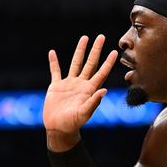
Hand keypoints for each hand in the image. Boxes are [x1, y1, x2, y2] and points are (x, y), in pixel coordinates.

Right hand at [44, 35, 117, 149]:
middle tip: (101, 37)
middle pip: (90, 63)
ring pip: (75, 63)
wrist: (58, 129)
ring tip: (84, 38)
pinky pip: (55, 71)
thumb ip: (93, 102)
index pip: (101, 72)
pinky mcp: (56, 86)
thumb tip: (104, 90)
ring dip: (79, 51)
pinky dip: (53, 62)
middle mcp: (80, 84)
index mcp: (89, 90)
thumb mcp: (84, 114)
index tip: (115, 51)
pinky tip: (52, 52)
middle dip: (96, 50)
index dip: (108, 62)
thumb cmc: (72, 124)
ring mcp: (68, 84)